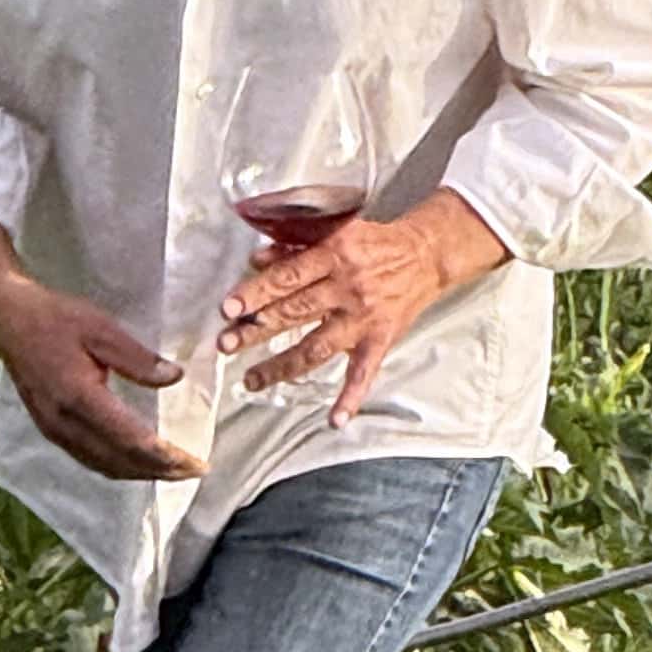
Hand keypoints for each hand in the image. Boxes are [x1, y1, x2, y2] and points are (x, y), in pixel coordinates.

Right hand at [0, 211, 201, 481]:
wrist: (7, 319)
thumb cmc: (55, 317)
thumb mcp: (101, 328)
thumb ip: (138, 358)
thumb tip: (174, 377)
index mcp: (79, 397)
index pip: (131, 440)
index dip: (166, 457)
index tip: (197, 462)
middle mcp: (65, 422)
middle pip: (120, 461)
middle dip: (160, 471)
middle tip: (194, 471)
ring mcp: (53, 430)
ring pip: (104, 465)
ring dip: (140, 473)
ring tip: (172, 470)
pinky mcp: (49, 429)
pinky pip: (89, 459)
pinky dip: (118, 466)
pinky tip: (135, 461)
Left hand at [218, 187, 511, 424]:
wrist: (425, 256)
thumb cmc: (372, 243)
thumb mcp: (335, 231)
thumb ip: (295, 244)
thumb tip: (256, 260)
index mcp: (334, 255)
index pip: (288, 277)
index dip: (257, 292)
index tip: (228, 308)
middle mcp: (347, 288)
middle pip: (296, 312)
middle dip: (257, 330)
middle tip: (226, 344)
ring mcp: (364, 318)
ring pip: (318, 347)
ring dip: (283, 366)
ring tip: (251, 380)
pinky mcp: (380, 340)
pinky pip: (364, 373)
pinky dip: (351, 398)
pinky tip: (335, 420)